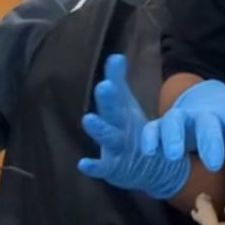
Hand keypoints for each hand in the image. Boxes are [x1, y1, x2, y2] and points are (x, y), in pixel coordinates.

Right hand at [78, 55, 189, 198]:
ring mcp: (111, 147)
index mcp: (119, 111)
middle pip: (111, 111)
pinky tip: (83, 163)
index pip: (117, 91)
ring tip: (88, 119)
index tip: (116, 59)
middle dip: (107, 100)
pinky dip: (93, 166)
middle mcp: (113, 126)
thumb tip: (116, 56)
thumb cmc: (128, 130)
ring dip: (99, 129)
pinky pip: (102, 168)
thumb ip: (119, 84)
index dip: (116, 76)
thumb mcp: (126, 106)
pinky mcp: (111, 168)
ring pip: (107, 136)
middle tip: (104, 86)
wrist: (141, 166)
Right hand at [140, 80, 224, 192]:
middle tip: (215, 164)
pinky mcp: (161, 125)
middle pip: (207, 124)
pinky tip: (151, 151)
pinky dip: (149, 138)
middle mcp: (205, 114)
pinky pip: (152, 129)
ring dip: (174, 137)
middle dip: (210, 141)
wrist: (201, 95)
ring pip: (175, 122)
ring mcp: (181, 118)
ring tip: (174, 155)